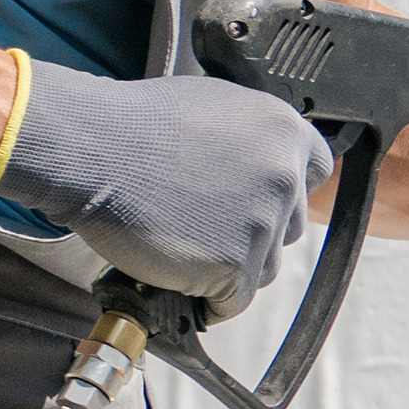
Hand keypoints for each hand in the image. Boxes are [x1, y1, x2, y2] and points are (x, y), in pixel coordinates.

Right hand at [0, 60, 331, 304]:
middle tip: (204, 226)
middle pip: (289, 227)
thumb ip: (248, 139)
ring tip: (182, 247)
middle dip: (252, 233)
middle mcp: (284, 174)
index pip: (317, 170)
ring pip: (265, 268)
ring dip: (229, 268)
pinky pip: (233, 300)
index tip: (263, 202)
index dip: (287, 192)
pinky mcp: (236, 263)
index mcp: (282, 130)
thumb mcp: (210, 108)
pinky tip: (179, 281)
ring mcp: (263, 221)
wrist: (91, 149)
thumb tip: (257, 170)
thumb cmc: (131, 126)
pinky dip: (208, 300)